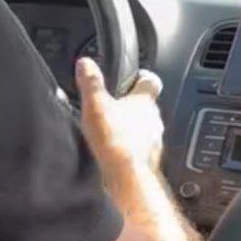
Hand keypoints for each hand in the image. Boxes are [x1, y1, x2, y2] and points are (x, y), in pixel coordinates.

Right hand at [76, 57, 163, 175]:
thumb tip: (86, 63)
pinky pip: (144, 149)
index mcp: (144, 101)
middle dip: (134, 106)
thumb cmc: (114, 140)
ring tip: (116, 132)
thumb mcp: (96, 105)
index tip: (135, 77)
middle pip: (148, 106)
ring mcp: (155, 141)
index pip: (151, 81)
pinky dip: (134, 149)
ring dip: (135, 129)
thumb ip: (91, 83)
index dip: (142, 77)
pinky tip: (120, 154)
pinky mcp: (151, 160)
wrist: (128, 177)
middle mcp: (155, 119)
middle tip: (117, 108)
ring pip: (147, 128)